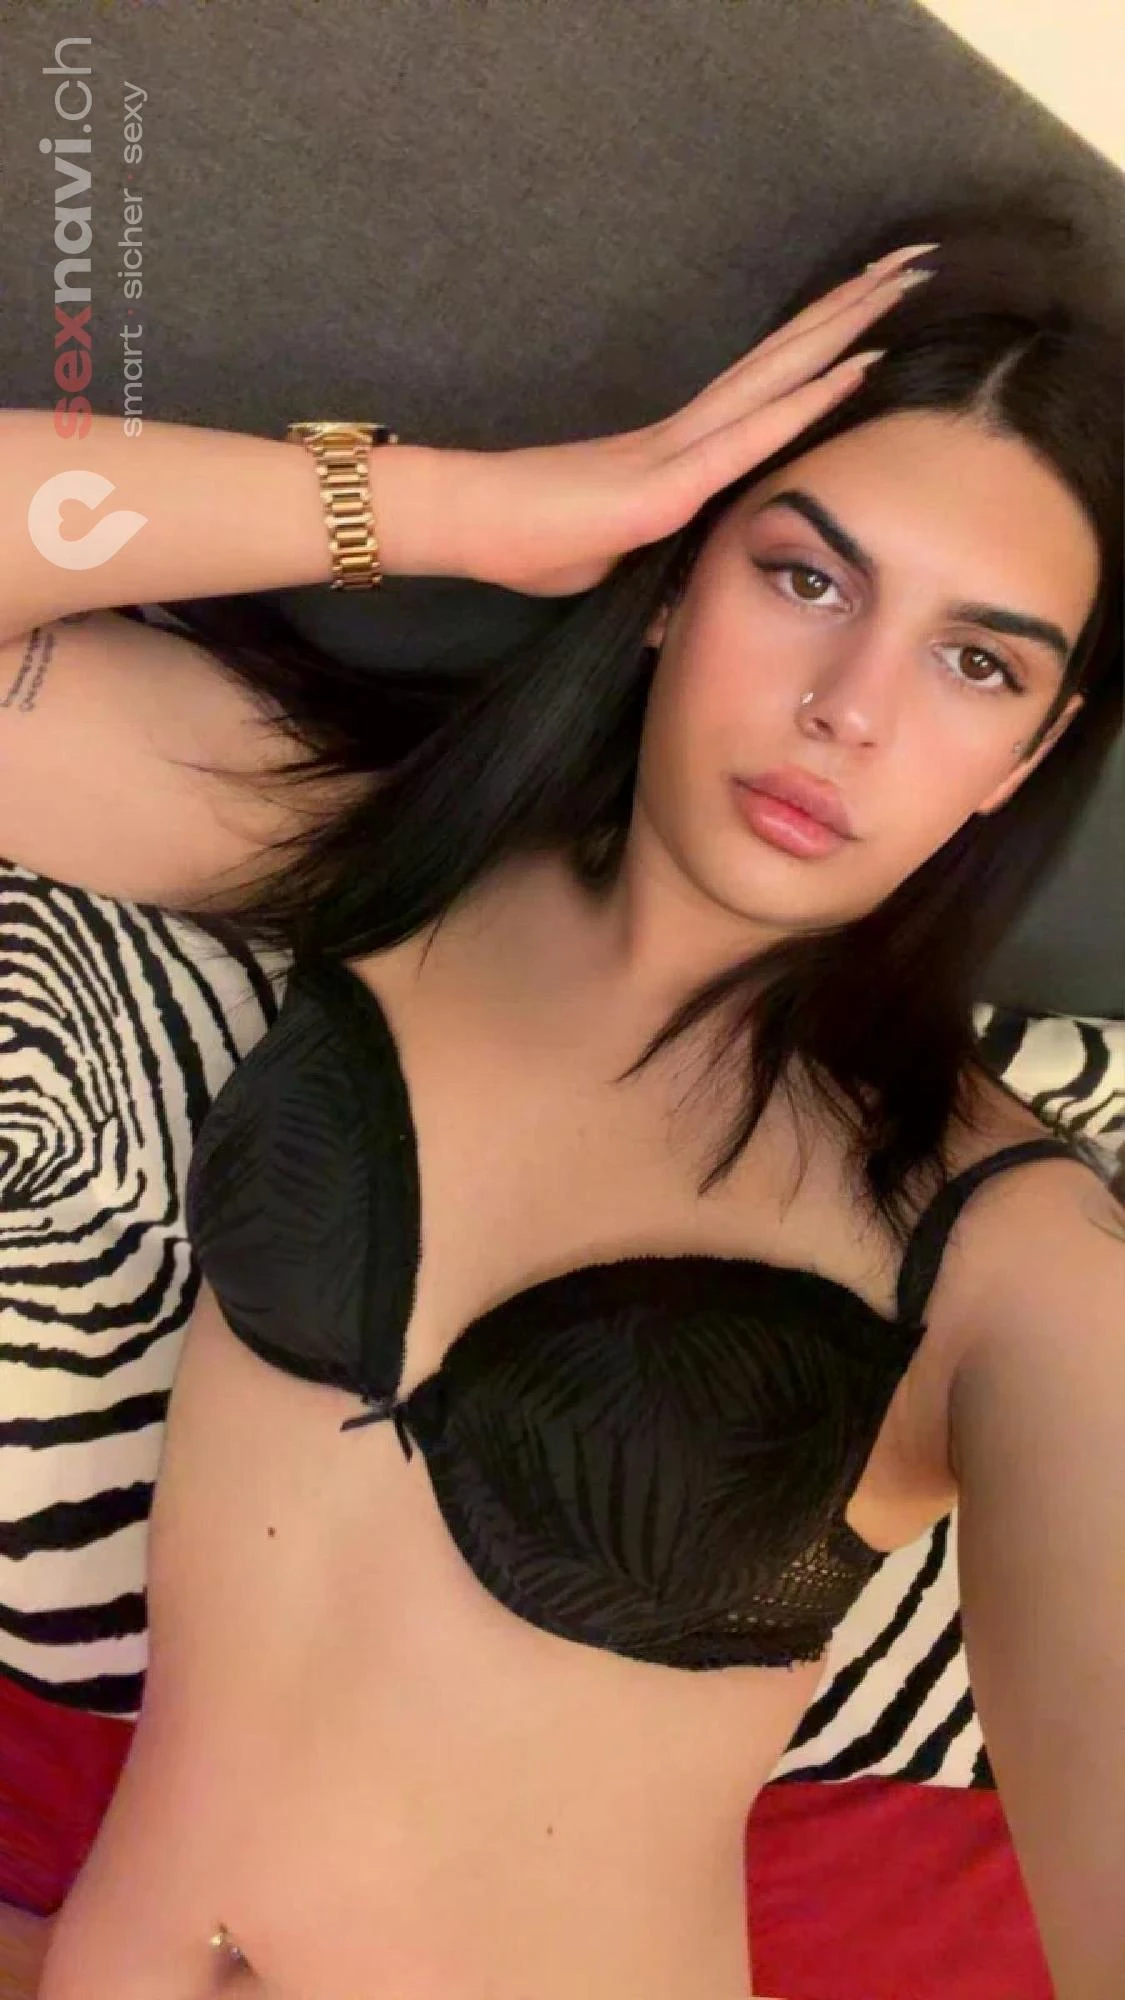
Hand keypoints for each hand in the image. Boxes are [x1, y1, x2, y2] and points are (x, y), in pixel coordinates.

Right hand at [443, 241, 934, 596]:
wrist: (469, 527)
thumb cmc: (527, 545)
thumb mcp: (612, 575)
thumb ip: (653, 584)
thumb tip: (674, 619)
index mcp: (681, 452)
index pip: (767, 391)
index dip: (820, 350)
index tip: (872, 311)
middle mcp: (691, 433)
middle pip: (785, 359)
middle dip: (850, 310)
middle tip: (913, 259)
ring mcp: (681, 449)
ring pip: (780, 374)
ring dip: (844, 327)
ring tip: (901, 278)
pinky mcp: (667, 483)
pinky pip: (751, 435)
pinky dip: (806, 402)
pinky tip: (854, 367)